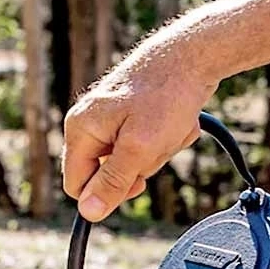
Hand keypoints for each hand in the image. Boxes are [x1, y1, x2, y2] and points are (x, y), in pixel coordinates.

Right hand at [61, 43, 217, 220]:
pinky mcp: (132, 116)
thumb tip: (88, 212)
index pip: (77, 186)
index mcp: (80, 130)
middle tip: (158, 143)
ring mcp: (111, 119)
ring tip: (170, 128)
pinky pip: (147, 145)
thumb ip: (113, 182)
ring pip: (132, 162)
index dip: (106, 193)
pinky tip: (176, 120)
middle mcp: (89, 124)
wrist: (192, 56)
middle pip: (108, 175)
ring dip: (159, 152)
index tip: (136, 181)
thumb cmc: (165, 96)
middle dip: (140, 167)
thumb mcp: (139, 149)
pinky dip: (166, 139)